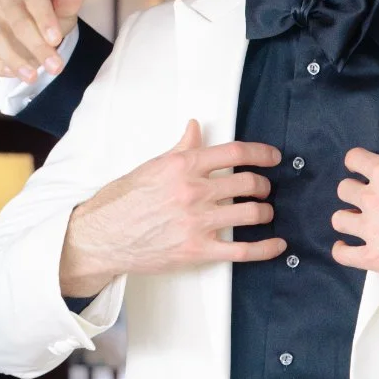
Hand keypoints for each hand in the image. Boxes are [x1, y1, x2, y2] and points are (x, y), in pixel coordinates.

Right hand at [0, 0, 86, 81]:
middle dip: (36, 46)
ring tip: (33, 78)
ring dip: (16, 60)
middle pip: (18, 22)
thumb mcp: (66, 7)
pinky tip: (13, 75)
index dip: (45, 20)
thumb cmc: (55, 12)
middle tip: (55, 67)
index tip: (56, 40)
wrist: (41, 23)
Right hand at [60, 120, 285, 296]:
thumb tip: (195, 128)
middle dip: (264, 185)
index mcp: (182, 167)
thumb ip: (180, 149)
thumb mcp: (150, 167)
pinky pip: (243, 250)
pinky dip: (266, 248)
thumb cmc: (121, 202)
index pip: (234, 152)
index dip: (261, 153)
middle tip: (265, 188)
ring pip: (251, 214)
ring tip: (265, 212)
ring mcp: (198, 222)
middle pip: (248, 183)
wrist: (100, 238)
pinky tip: (278, 245)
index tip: (273, 157)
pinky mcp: (198, 250)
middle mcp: (193, 192)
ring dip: (265, 212)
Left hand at [331, 121, 378, 283]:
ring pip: (339, 219)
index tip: (357, 165)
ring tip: (354, 221)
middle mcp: (375, 201)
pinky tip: (345, 248)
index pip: (355, 160)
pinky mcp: (374, 257)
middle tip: (362, 197)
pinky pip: (344, 254)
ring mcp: (372, 230)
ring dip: (346, 219)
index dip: (356, 162)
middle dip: (352, 192)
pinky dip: (342, 251)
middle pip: (344, 190)